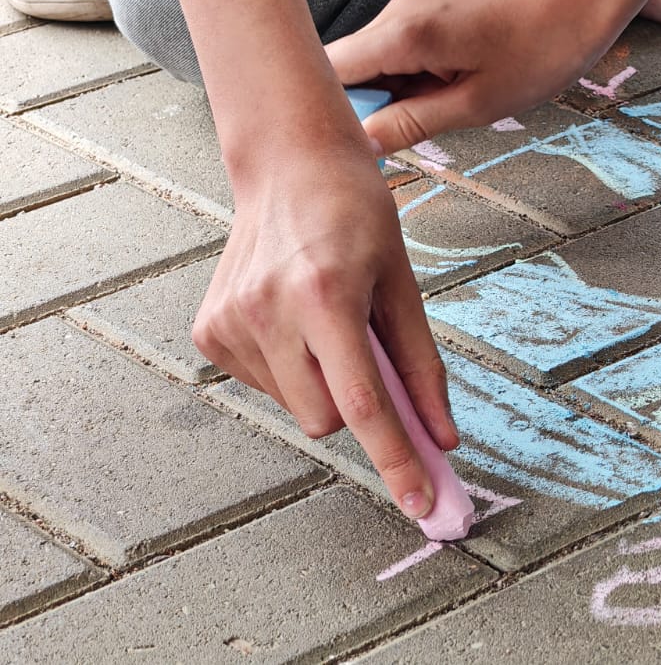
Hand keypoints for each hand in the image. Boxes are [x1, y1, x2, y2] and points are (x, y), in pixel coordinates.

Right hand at [191, 96, 458, 519]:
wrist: (290, 166)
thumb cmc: (358, 217)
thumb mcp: (404, 284)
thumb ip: (422, 366)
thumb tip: (442, 438)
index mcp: (325, 296)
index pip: (363, 404)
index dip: (396, 460)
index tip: (421, 506)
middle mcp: (268, 311)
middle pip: (327, 419)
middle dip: (358, 407)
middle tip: (372, 357)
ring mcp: (230, 322)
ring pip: (298, 409)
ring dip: (323, 385)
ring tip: (328, 321)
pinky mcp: (209, 330)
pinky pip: (267, 387)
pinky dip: (292, 370)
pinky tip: (294, 320)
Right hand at [327, 0, 629, 155]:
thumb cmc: (541, 50)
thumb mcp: (477, 104)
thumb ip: (412, 123)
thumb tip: (363, 144)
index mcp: (402, 33)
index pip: (328, 72)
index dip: (328, 111)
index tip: (346, 146)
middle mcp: (396, 13)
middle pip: (344, 68)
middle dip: (361, 108)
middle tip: (396, 142)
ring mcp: (411, 9)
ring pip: (371, 63)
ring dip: (389, 96)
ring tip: (430, 117)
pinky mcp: (429, 12)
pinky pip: (398, 52)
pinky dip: (409, 80)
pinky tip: (443, 96)